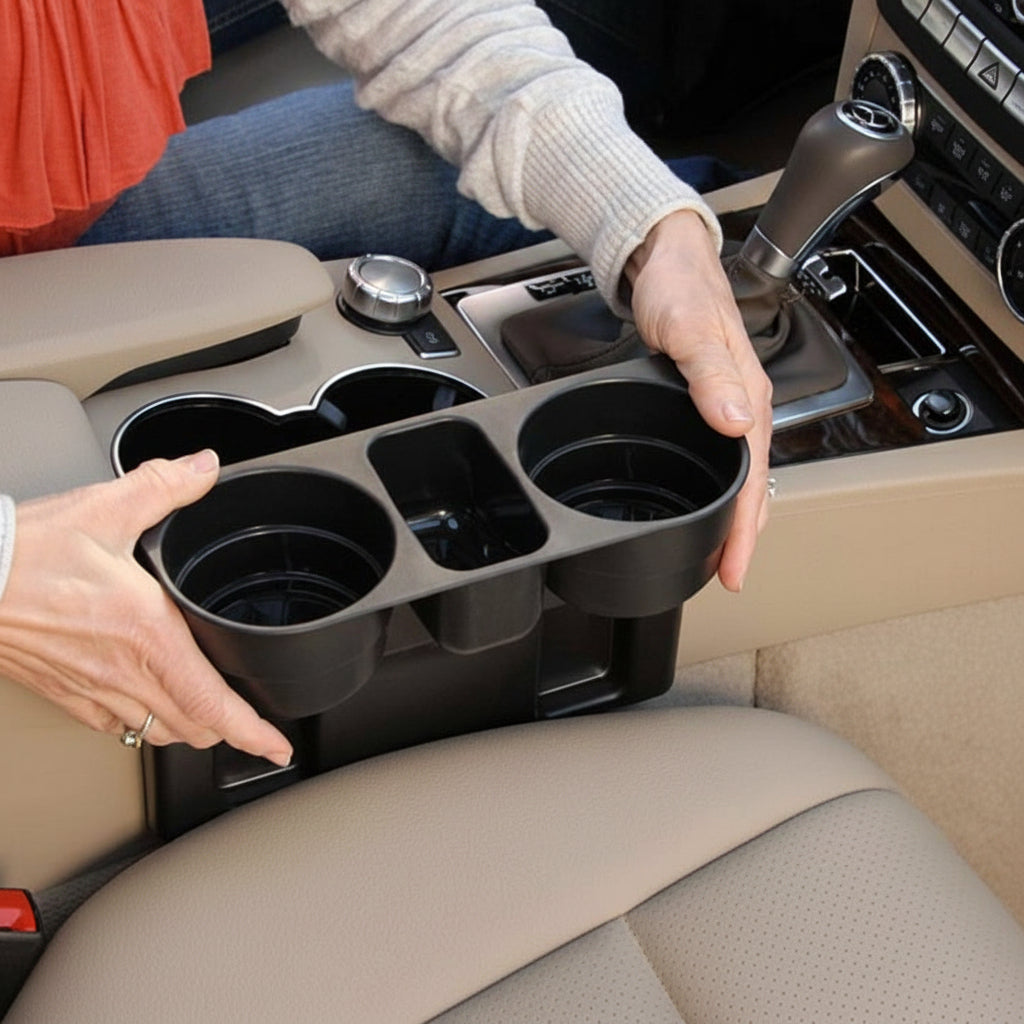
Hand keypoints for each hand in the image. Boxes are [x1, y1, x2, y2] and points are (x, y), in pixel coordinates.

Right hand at [0, 451, 292, 764]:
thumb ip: (165, 487)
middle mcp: (123, 672)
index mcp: (147, 633)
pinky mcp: (63, 694)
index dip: (252, 733)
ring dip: (189, 728)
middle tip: (251, 724)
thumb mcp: (106, 508)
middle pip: (193, 729)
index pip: (213, 703)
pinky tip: (148, 701)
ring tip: (208, 715)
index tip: (277, 746)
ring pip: (156, 733)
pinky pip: (114, 727)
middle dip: (229, 731)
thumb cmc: (24, 553)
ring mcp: (91, 690)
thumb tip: (205, 469)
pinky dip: (143, 722)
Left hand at [625, 209, 772, 591]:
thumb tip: (734, 421)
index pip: (752, 478)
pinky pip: (721, 457)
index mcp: (748, 396)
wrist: (664, 260)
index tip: (735, 566)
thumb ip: (711, 374)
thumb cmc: (680, 288)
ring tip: (723, 554)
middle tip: (730, 575)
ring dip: (734, 517)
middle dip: (743, 535)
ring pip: (739, 476)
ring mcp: (727, 406)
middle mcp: (744, 405)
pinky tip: (708, 502)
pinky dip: (718, 488)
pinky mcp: (706, 403)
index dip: (744, 527)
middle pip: (751, 486)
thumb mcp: (691, 327)